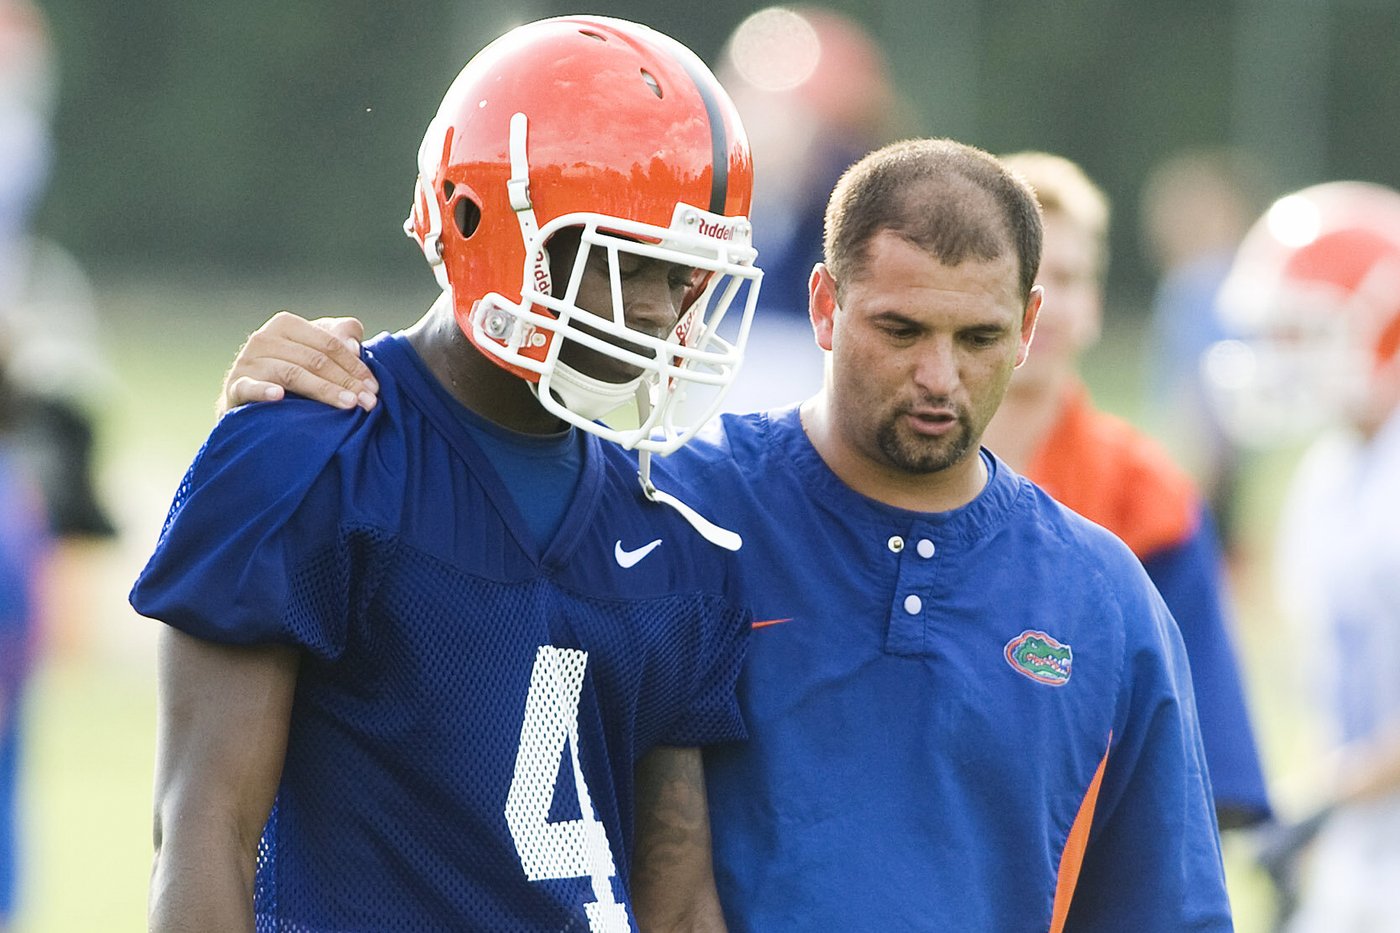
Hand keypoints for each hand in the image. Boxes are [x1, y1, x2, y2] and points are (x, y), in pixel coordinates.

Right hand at [219, 312, 378, 414]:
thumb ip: (340, 337)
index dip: (355, 365)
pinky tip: (279, 397)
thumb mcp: (317, 348)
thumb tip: (355, 346)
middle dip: (346, 382)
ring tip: (348, 405)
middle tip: (368, 402)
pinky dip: (264, 391)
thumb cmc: (293, 368)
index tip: (374, 387)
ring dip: (323, 390)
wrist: (249, 395)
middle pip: (315, 360)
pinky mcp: (235, 387)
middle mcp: (264, 339)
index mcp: (286, 325)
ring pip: (292, 374)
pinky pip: (250, 388)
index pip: (329, 344)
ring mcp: (247, 363)